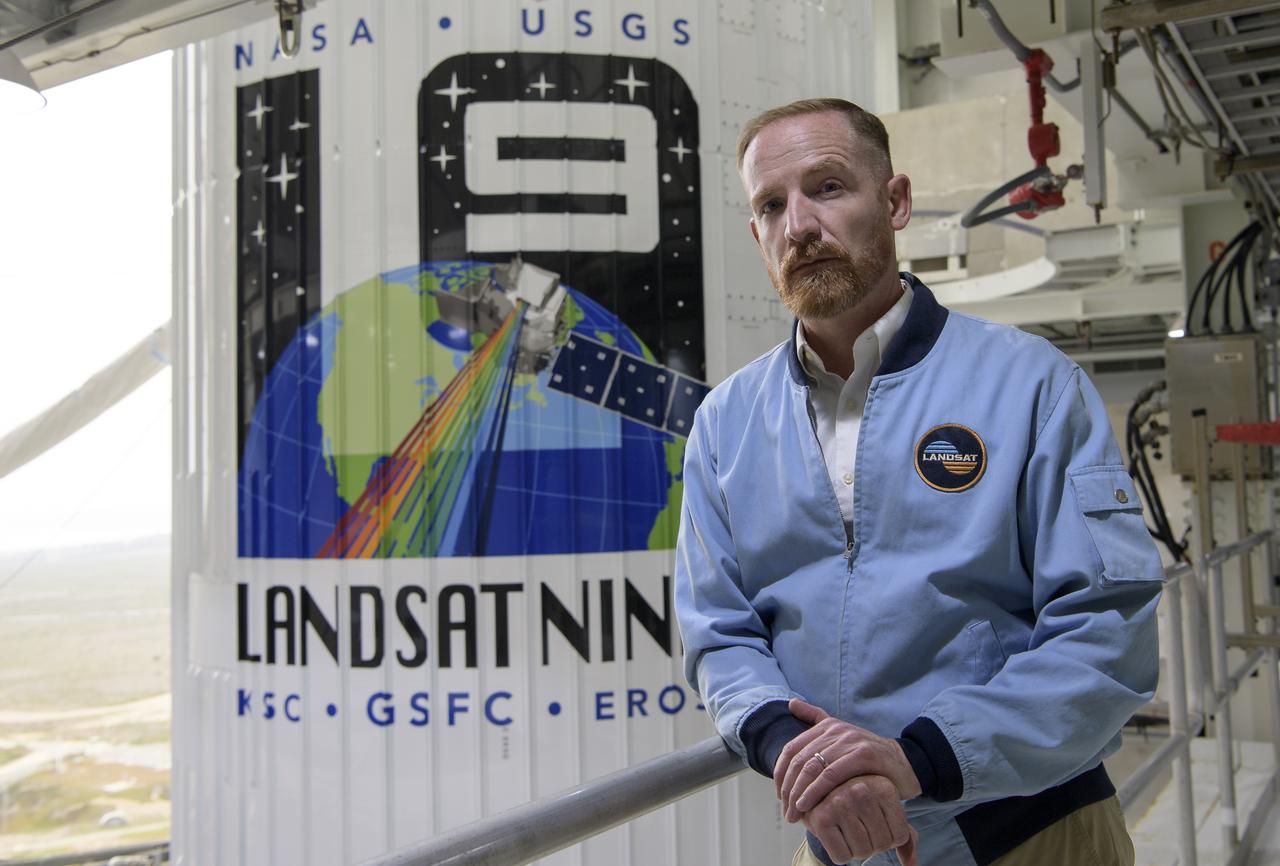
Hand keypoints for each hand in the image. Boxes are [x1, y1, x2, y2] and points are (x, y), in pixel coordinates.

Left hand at [775, 699, 922, 821]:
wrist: (905, 765)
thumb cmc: (868, 759)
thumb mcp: (841, 737)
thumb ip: (816, 719)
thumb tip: (791, 704)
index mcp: (826, 726)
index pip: (792, 749)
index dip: (781, 773)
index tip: (780, 795)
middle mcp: (836, 730)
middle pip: (800, 760)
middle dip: (788, 787)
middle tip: (785, 810)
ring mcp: (850, 740)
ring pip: (813, 767)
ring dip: (799, 793)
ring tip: (794, 813)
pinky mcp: (863, 755)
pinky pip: (832, 775)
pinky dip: (816, 791)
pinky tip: (808, 805)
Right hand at [800, 774, 918, 865]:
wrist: (818, 793)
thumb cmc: (857, 804)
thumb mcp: (885, 811)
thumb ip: (904, 835)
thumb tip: (911, 864)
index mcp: (883, 787)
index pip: (900, 836)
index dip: (889, 838)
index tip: (875, 824)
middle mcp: (862, 790)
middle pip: (882, 845)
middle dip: (872, 845)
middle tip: (858, 828)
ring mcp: (840, 802)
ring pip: (862, 852)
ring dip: (856, 850)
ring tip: (847, 831)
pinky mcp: (822, 818)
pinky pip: (842, 857)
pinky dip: (840, 854)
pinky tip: (835, 836)